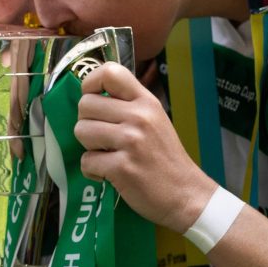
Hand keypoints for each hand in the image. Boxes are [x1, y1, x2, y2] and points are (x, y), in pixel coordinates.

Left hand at [74, 62, 215, 232]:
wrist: (187, 195)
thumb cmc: (164, 157)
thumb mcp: (154, 119)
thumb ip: (127, 104)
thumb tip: (90, 94)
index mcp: (146, 101)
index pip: (110, 72)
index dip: (90, 82)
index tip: (92, 98)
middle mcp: (139, 117)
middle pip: (85, 104)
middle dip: (87, 122)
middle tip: (103, 138)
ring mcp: (131, 142)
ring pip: (80, 131)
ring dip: (88, 147)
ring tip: (108, 155)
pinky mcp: (122, 167)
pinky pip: (86, 161)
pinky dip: (93, 171)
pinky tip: (110, 174)